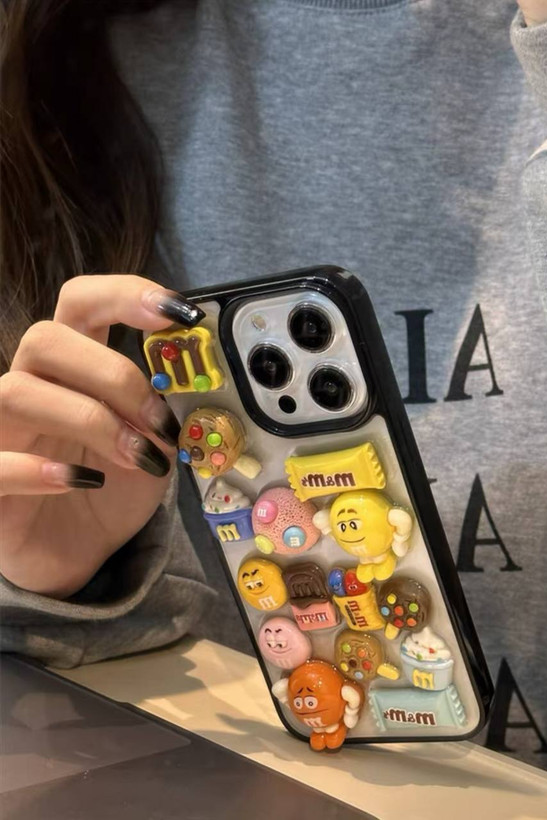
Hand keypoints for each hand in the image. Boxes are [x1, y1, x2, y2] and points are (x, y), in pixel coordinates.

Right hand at [0, 275, 204, 597]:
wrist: (78, 552)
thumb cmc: (112, 488)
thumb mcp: (152, 446)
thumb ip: (163, 412)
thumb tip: (192, 389)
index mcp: (73, 368)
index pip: (81, 302)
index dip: (125, 294)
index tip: (181, 315)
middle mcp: (31, 387)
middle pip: (45, 338)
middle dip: (114, 374)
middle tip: (160, 421)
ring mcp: (1, 431)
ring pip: (16, 391)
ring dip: (92, 421)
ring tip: (138, 459)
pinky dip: (38, 469)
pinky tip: (82, 481)